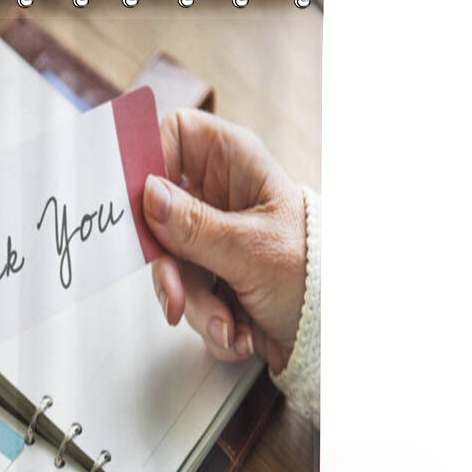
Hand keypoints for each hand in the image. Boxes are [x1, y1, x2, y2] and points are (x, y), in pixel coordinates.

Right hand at [143, 109, 307, 373]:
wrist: (331, 336)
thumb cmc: (314, 275)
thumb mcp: (252, 249)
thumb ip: (194, 225)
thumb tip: (148, 195)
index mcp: (235, 165)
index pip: (174, 134)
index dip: (150, 162)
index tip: (140, 206)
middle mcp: (218, 196)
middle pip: (159, 215)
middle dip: (172, 269)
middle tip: (178, 298)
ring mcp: (211, 238)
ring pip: (170, 265)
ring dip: (197, 307)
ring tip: (230, 328)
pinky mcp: (209, 276)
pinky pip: (185, 296)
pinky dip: (210, 322)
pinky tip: (239, 333)